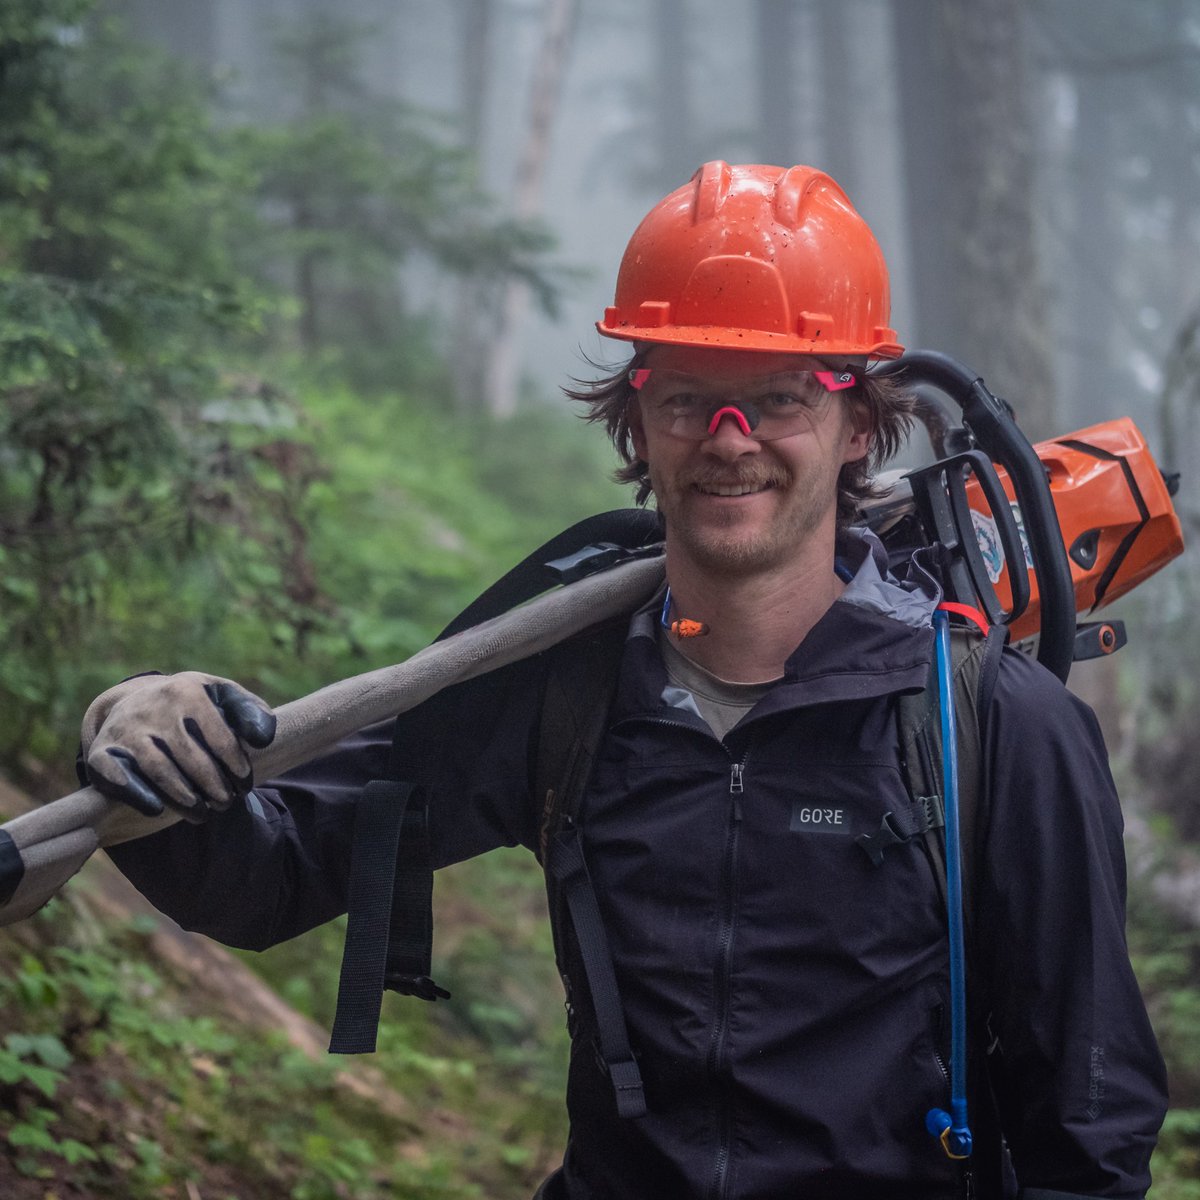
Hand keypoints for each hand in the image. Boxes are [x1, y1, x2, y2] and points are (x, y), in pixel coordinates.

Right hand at [81, 672, 276, 822]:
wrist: (134, 700)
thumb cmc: (192, 704)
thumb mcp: (222, 697)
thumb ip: (249, 713)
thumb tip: (264, 739)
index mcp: (187, 691)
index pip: (218, 736)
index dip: (236, 765)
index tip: (245, 783)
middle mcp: (153, 707)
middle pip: (190, 756)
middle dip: (214, 786)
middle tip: (227, 803)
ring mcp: (125, 729)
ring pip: (158, 769)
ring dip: (183, 796)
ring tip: (203, 812)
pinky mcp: (102, 752)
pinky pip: (117, 776)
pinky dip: (136, 794)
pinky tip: (156, 809)